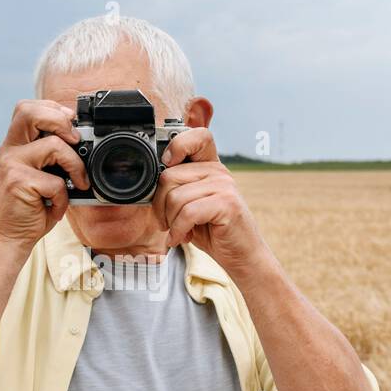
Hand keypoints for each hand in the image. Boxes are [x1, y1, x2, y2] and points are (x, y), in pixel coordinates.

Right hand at [0, 100, 89, 252]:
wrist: (11, 237)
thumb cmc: (31, 207)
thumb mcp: (42, 175)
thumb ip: (53, 156)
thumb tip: (81, 140)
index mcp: (15, 145)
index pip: (27, 108)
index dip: (52, 109)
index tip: (70, 124)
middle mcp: (9, 150)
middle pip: (30, 112)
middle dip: (60, 120)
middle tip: (75, 140)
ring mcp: (12, 165)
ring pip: (54, 145)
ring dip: (75, 165)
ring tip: (78, 183)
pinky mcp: (19, 182)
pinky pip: (57, 181)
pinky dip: (64, 198)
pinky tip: (57, 207)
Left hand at [153, 128, 270, 276]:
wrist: (241, 254)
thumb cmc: (213, 230)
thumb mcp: (191, 204)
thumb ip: (177, 187)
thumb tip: (150, 181)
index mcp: (210, 166)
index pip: (197, 136)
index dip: (178, 144)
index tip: (167, 163)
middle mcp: (219, 171)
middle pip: (169, 176)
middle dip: (160, 205)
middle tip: (167, 221)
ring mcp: (224, 186)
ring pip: (175, 197)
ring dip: (170, 221)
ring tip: (179, 231)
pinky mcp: (227, 204)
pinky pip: (188, 212)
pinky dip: (179, 230)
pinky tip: (182, 237)